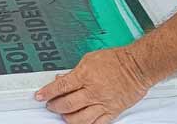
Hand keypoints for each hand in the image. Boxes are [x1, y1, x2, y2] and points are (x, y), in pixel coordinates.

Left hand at [35, 48, 152, 122]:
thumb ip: (74, 71)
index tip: (39, 96)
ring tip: (64, 114)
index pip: (60, 86)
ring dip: (67, 118)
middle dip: (54, 106)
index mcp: (85, 75)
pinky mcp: (112, 111)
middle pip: (67, 104)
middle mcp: (93, 91)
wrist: (137, 66)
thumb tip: (62, 78)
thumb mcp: (89, 59)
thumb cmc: (116, 60)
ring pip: (79, 118)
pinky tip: (80, 122)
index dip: (47, 92)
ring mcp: (102, 103)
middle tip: (50, 104)